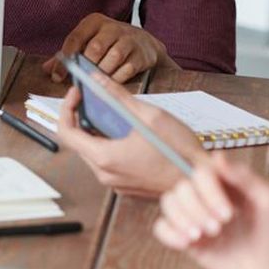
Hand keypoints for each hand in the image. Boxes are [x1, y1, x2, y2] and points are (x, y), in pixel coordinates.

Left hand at [44, 13, 171, 84]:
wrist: (143, 42)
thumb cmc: (109, 42)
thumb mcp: (89, 41)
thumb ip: (69, 54)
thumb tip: (47, 69)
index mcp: (94, 22)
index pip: (75, 38)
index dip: (64, 58)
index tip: (57, 76)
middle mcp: (112, 28)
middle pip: (95, 48)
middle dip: (87, 66)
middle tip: (82, 78)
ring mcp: (128, 40)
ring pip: (112, 59)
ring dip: (102, 73)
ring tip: (97, 80)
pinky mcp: (140, 54)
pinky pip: (126, 69)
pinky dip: (116, 79)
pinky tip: (111, 81)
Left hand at [56, 79, 204, 196]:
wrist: (202, 182)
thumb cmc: (179, 152)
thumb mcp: (149, 116)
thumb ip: (118, 97)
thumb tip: (97, 81)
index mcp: (105, 157)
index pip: (66, 132)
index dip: (67, 108)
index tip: (76, 92)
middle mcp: (106, 174)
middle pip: (79, 142)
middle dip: (82, 117)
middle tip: (93, 97)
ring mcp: (116, 183)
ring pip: (94, 152)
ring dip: (98, 130)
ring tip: (113, 111)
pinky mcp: (127, 186)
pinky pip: (109, 163)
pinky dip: (110, 144)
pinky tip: (128, 131)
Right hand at [154, 155, 268, 268]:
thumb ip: (244, 177)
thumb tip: (217, 155)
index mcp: (226, 183)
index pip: (200, 173)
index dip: (208, 191)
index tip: (229, 214)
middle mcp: (208, 197)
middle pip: (181, 188)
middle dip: (196, 208)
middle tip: (218, 228)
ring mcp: (197, 218)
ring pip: (169, 203)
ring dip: (181, 218)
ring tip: (201, 236)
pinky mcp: (189, 240)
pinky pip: (162, 228)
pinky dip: (168, 233)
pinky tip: (186, 243)